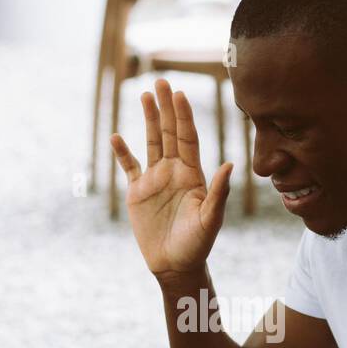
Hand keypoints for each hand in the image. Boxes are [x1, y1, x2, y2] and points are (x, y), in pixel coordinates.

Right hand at [110, 78, 233, 279]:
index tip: (180, 94)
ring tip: (144, 95)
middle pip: (169, 133)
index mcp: (193, 174)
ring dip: (148, 120)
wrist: (175, 265)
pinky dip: (122, 153)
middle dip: (166, 108)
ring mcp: (155, 180)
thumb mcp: (210, 220)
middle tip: (162, 82)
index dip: (184, 117)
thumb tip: (230, 164)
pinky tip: (116, 137)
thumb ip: (218, 192)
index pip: (188, 138)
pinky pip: (129, 167)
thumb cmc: (197, 245)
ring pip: (150, 142)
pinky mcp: (137, 192)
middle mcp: (174, 171)